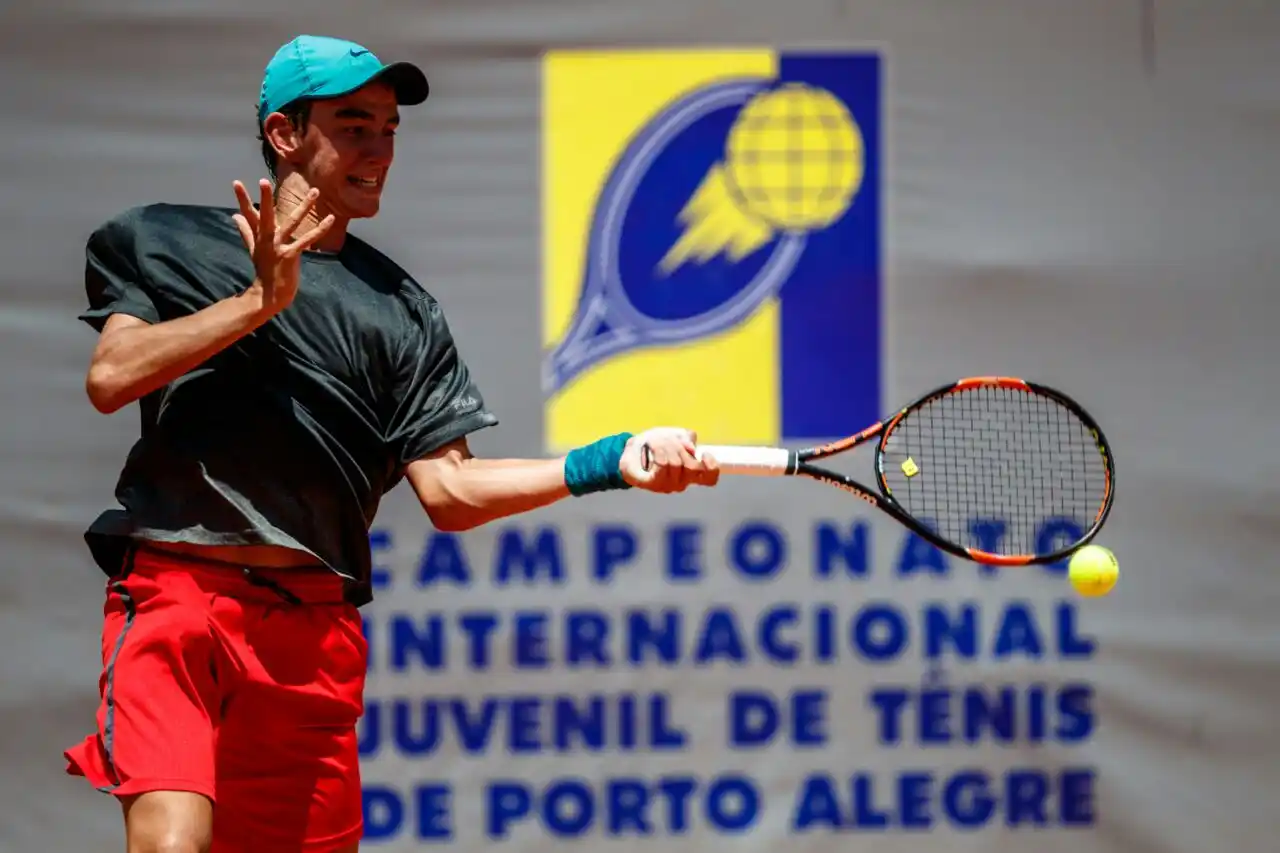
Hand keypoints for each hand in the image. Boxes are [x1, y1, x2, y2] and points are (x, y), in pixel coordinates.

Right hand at [231, 179, 334, 315]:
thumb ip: (246, 231)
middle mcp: (268, 239)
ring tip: (315, 191)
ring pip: (292, 223)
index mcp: (260, 236)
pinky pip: (307, 239)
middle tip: (264, 180)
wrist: (269, 295)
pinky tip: (330, 218)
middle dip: (265, 198)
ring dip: (305, 206)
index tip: (236, 182)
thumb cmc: (264, 271)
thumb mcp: (254, 249)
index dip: (242, 198)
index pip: (249, 213)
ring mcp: (278, 247)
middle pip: (266, 215)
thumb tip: (235, 216)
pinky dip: (320, 229)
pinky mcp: (290, 256)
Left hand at [620, 427, 719, 492]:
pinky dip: (659, 451)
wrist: (629, 451)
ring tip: (656, 442)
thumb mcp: (673, 435)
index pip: (709, 478)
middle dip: (681, 448)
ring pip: (675, 463)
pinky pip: (662, 466)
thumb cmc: (655, 444)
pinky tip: (653, 447)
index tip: (704, 453)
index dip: (712, 467)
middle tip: (670, 442)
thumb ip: (686, 438)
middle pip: (692, 466)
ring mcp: (666, 485)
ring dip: (666, 446)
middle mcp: (681, 482)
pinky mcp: (652, 483)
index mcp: (690, 473)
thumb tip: (692, 446)